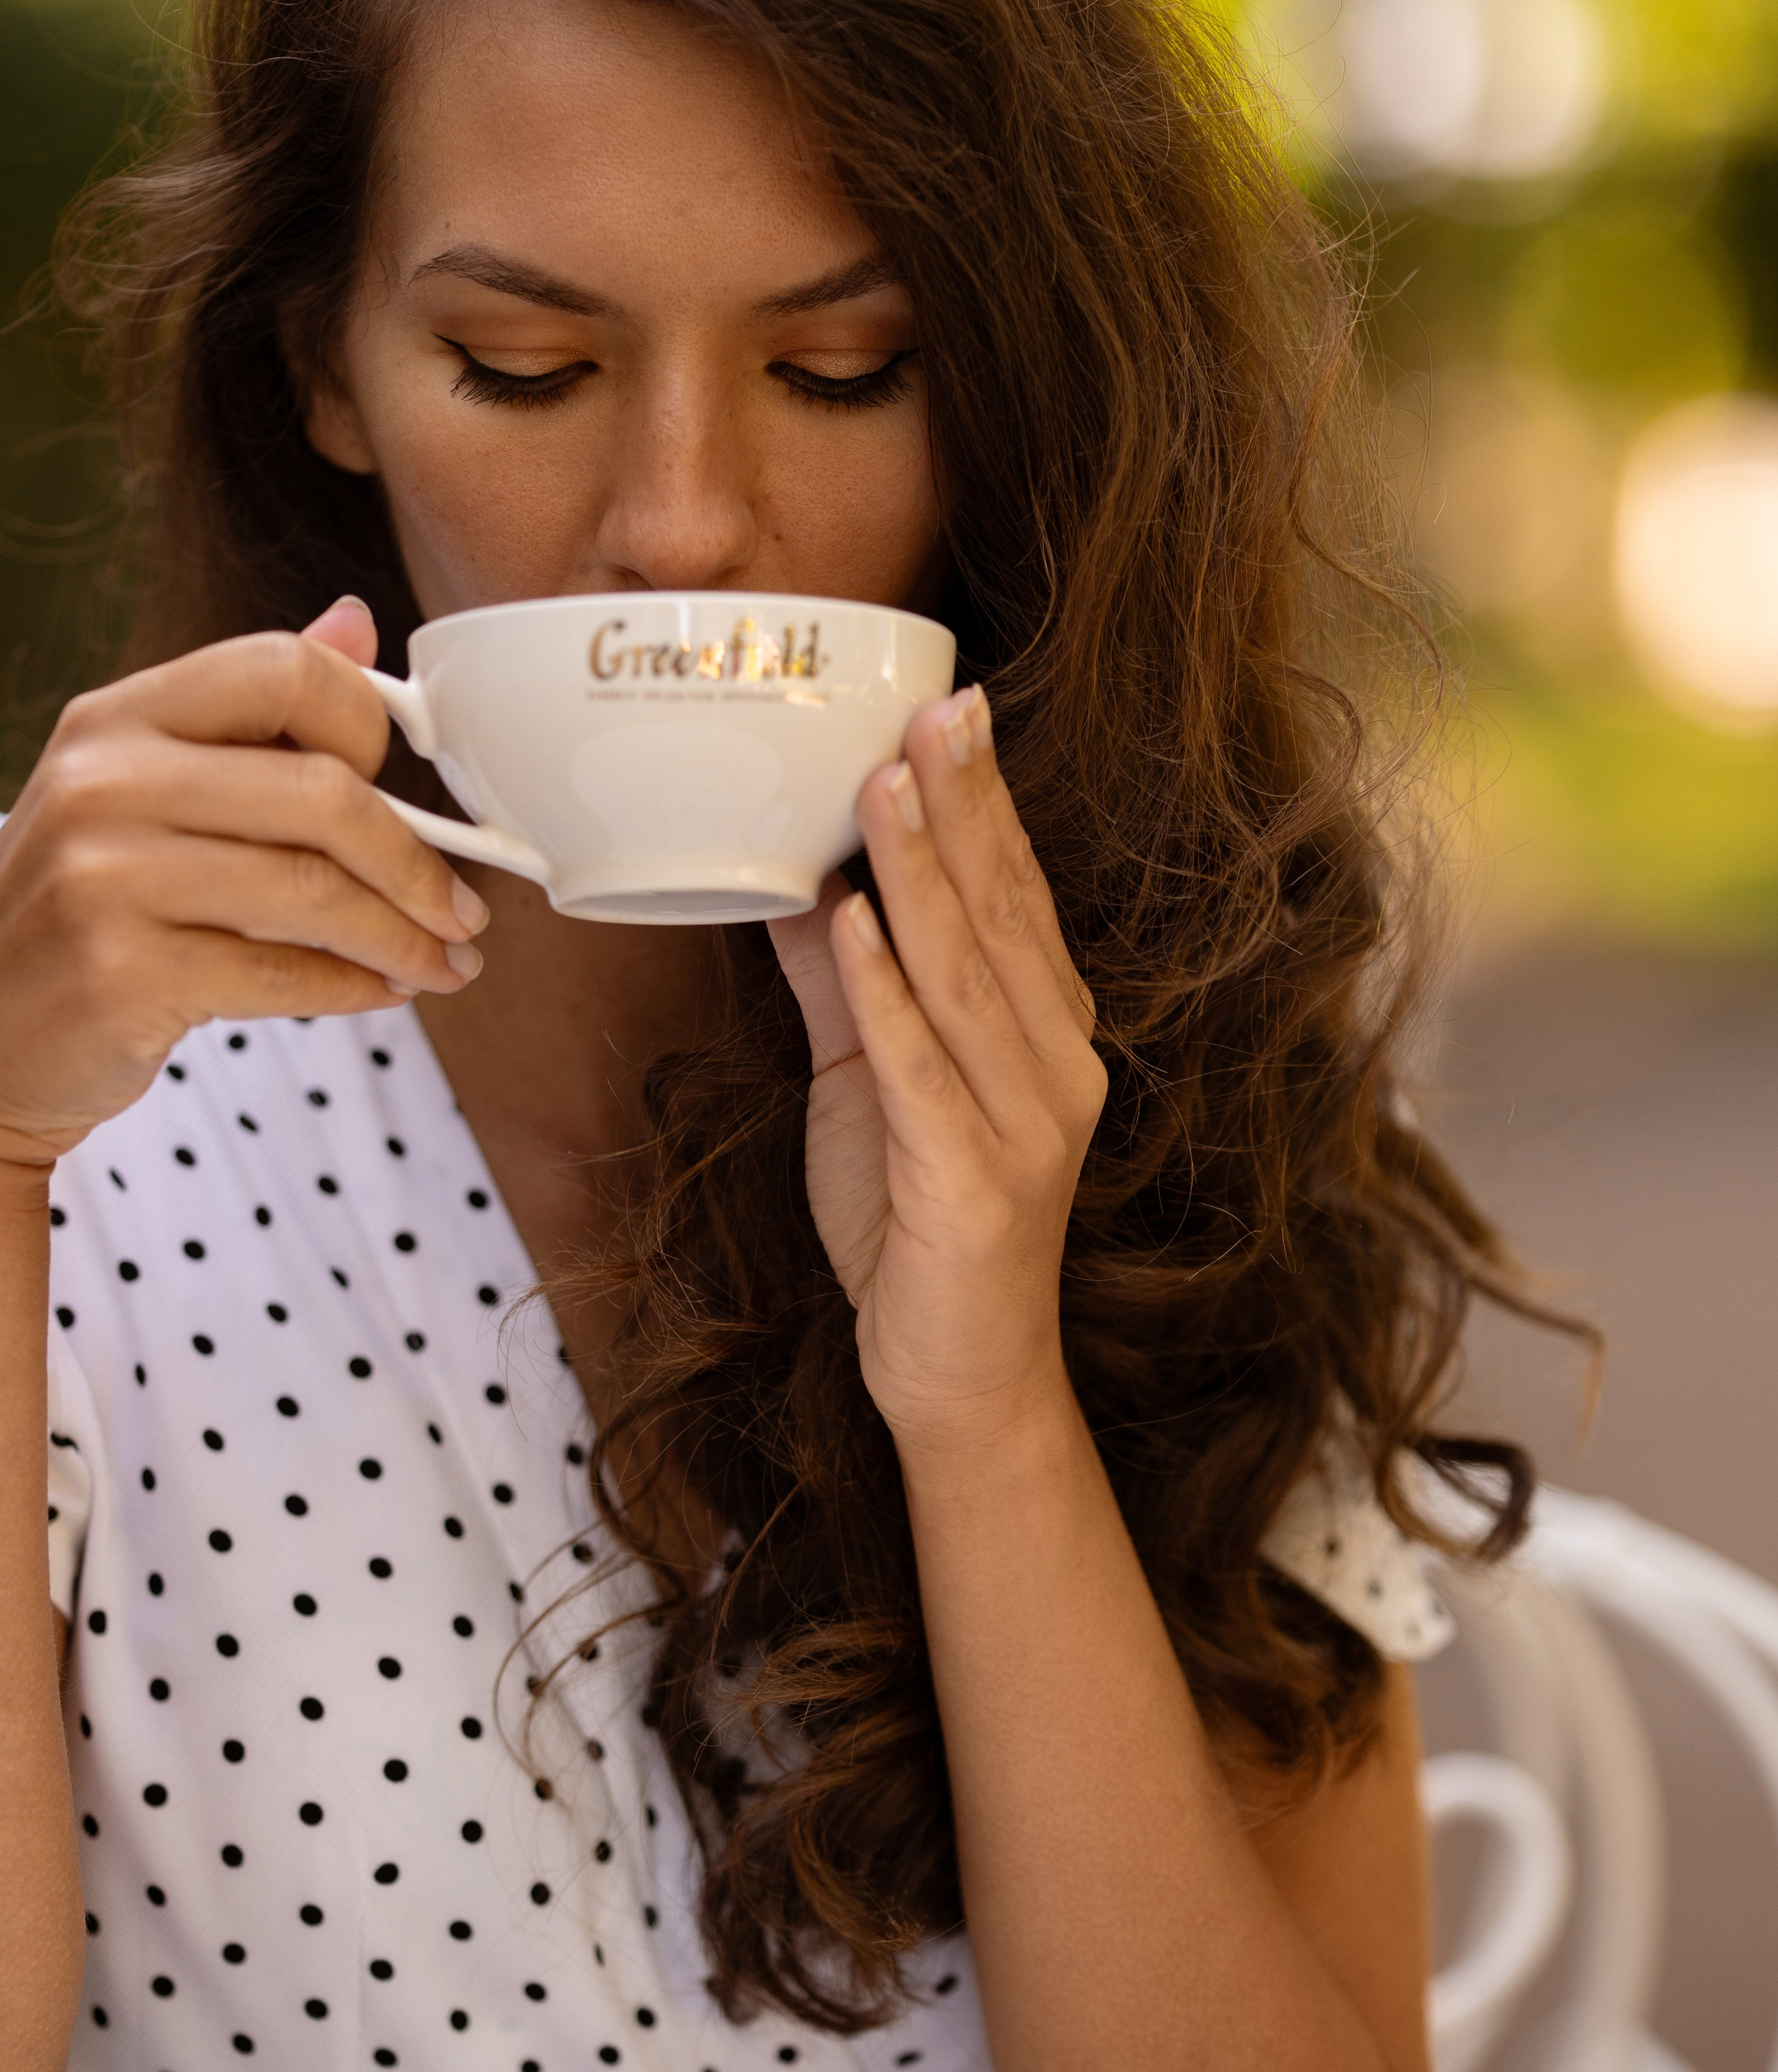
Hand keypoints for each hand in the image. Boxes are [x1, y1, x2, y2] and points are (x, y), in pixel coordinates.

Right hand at [0, 597, 483, 1172]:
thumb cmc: (91, 903)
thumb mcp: (148, 786)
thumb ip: (252, 710)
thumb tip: (354, 621)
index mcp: (119, 716)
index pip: (284, 669)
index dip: (366, 725)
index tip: (405, 785)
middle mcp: (103, 781)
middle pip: (323, 793)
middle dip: (417, 861)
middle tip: (461, 910)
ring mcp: (103, 875)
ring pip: (315, 892)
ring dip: (404, 937)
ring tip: (443, 964)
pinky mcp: (119, 971)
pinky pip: (281, 973)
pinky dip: (352, 986)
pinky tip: (382, 991)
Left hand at [769, 687, 1105, 1455]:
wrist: (960, 1376)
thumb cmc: (917, 1225)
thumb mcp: (867, 1083)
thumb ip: (840, 985)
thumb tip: (797, 879)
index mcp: (1045, 1032)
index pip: (1016, 896)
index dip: (984, 802)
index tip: (951, 708)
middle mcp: (1055, 1066)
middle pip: (1001, 916)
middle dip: (961, 806)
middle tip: (931, 711)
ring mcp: (1024, 1127)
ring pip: (965, 977)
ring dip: (921, 874)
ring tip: (883, 784)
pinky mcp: (972, 1185)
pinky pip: (922, 1073)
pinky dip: (885, 994)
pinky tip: (855, 925)